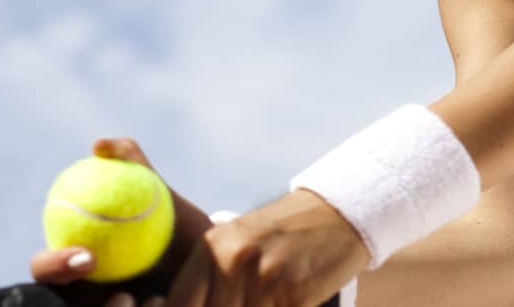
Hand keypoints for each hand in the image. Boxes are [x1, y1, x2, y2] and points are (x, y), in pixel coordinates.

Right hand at [29, 137, 214, 306]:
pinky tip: (168, 300)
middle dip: (68, 287)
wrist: (210, 256)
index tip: (86, 256)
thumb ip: (131, 162)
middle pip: (58, 297)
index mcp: (73, 261)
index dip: (53, 266)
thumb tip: (99, 145)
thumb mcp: (157, 190)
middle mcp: (80, 291)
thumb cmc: (172, 217)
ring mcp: (102, 306)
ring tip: (153, 298)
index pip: (46, 268)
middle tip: (103, 275)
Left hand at [164, 188, 369, 306]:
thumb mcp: (234, 246)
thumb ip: (206, 284)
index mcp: (210, 249)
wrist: (336, 215)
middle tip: (246, 300)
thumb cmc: (279, 235)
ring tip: (266, 298)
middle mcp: (232, 261)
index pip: (177, 306)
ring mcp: (264, 278)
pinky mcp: (294, 295)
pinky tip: (284, 300)